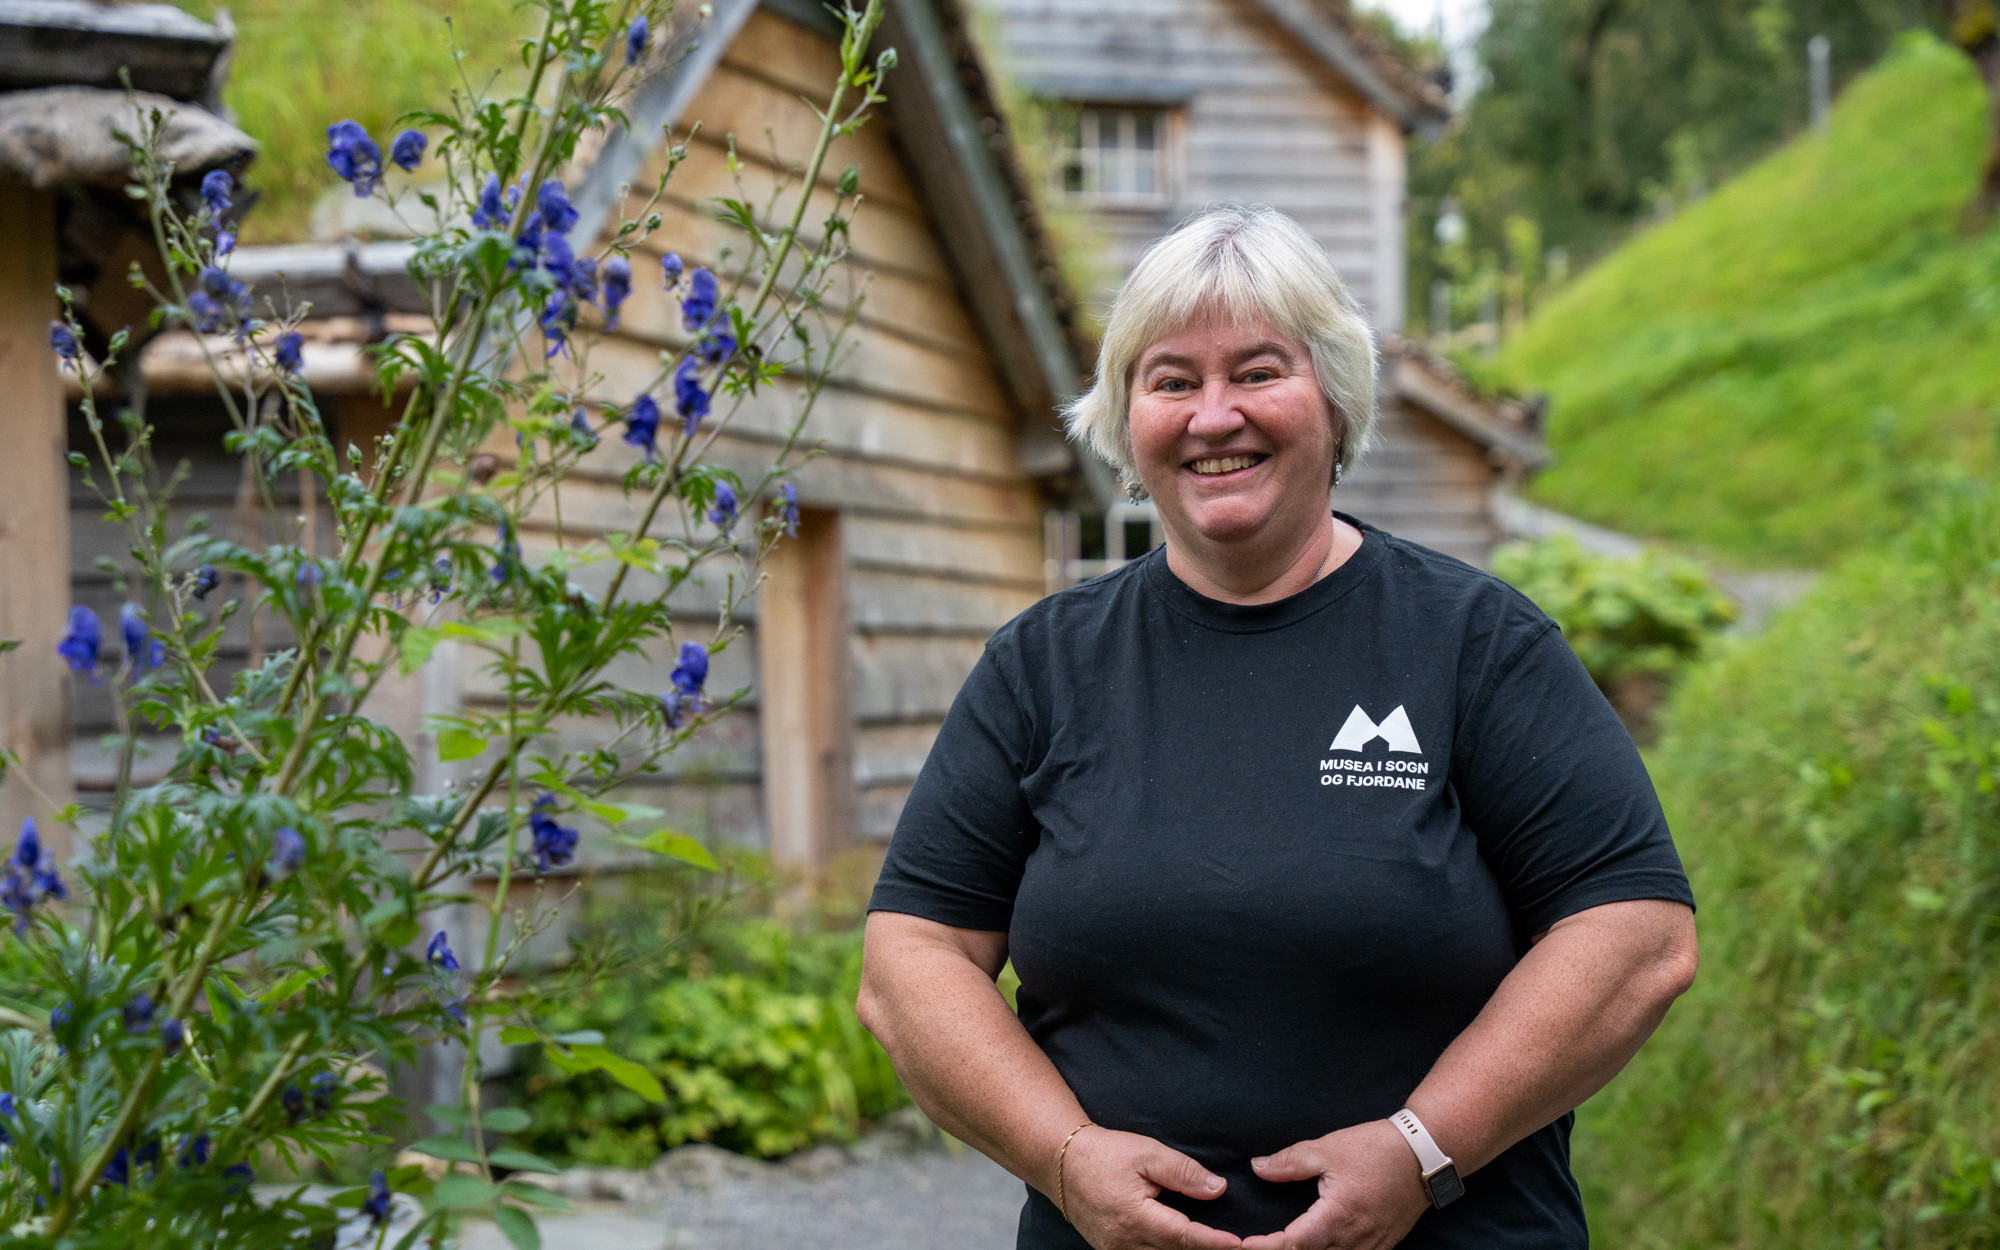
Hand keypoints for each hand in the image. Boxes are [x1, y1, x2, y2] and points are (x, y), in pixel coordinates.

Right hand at [1060, 1125, 1243, 1249]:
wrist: (1063, 1163)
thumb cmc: (1105, 1154)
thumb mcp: (1147, 1152)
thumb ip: (1183, 1172)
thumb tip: (1218, 1189)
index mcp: (1134, 1216)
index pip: (1183, 1236)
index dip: (1213, 1242)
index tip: (1238, 1243)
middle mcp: (1124, 1242)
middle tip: (1235, 1245)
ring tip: (1211, 1244)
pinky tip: (1183, 1245)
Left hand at [1239, 1119, 1430, 1249]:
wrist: (1424, 1154)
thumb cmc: (1376, 1149)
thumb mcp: (1327, 1149)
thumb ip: (1289, 1162)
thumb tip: (1257, 1168)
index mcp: (1338, 1216)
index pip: (1293, 1244)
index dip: (1266, 1247)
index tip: (1244, 1244)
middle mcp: (1356, 1239)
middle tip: (1259, 1245)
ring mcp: (1372, 1247)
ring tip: (1283, 1246)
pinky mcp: (1383, 1246)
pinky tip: (1317, 1247)